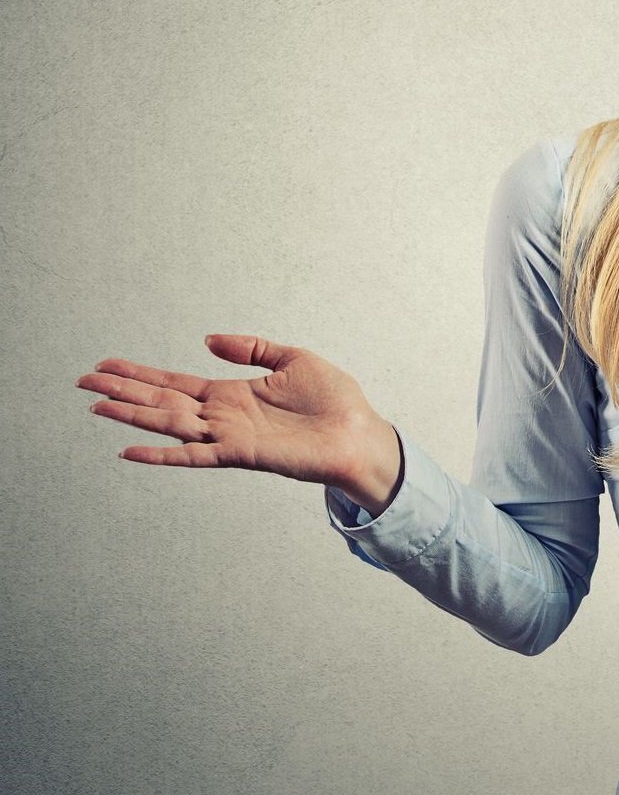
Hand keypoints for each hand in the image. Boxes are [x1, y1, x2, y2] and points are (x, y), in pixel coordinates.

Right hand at [78, 334, 402, 510]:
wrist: (360, 432)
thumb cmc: (334, 400)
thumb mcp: (292, 359)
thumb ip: (251, 348)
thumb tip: (208, 340)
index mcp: (232, 393)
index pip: (175, 382)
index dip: (141, 373)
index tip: (107, 365)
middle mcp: (223, 416)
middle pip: (161, 400)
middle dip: (123, 391)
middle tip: (83, 382)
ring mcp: (228, 436)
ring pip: (169, 423)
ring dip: (132, 415)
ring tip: (96, 406)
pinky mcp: (241, 453)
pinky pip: (193, 455)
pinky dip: (161, 454)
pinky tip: (130, 450)